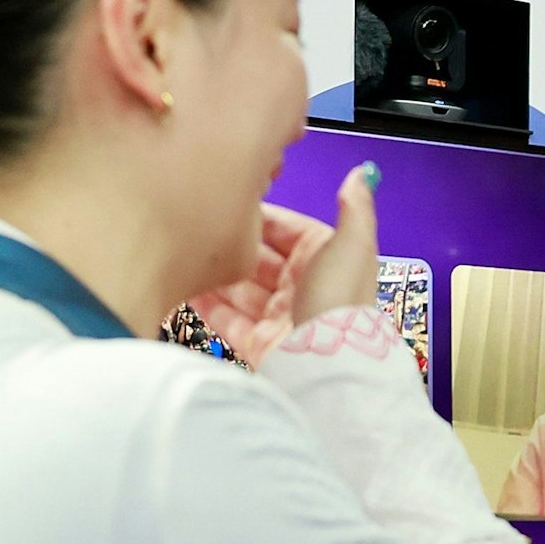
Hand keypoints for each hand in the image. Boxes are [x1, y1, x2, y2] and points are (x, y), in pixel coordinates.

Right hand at [189, 166, 379, 366]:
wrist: (328, 368)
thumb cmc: (340, 302)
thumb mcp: (351, 245)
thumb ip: (355, 208)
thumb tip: (359, 175)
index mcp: (325, 261)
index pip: (287, 231)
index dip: (261, 217)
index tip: (230, 201)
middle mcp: (302, 289)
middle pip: (259, 260)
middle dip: (233, 246)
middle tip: (200, 227)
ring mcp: (280, 319)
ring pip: (241, 290)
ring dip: (215, 275)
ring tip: (185, 253)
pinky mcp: (260, 345)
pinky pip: (229, 321)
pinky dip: (208, 306)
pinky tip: (186, 287)